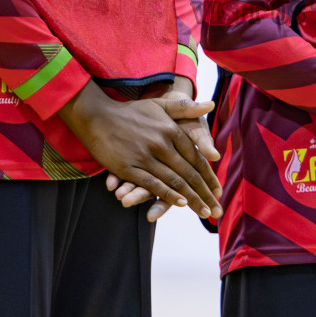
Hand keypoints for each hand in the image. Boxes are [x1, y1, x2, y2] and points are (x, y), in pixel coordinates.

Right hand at [60, 84, 220, 217]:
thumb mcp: (160, 104)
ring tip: (204, 212)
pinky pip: (152, 184)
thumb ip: (186, 107)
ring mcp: (146, 156)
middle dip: (205, 193)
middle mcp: (162, 144)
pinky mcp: (129, 167)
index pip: (196, 157)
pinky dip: (167, 195)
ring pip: (174, 181)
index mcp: (171, 130)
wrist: (97, 116)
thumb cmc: (131, 111)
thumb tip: (211, 104)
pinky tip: (180, 203)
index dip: (209, 176)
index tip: (218, 190)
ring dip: (191, 199)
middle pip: (189, 173)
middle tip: (217, 209)